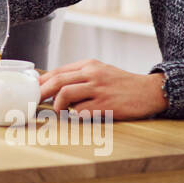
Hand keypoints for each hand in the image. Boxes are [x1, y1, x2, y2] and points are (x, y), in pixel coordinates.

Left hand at [38, 59, 167, 120]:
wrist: (150, 91)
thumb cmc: (123, 84)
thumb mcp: (102, 72)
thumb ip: (81, 76)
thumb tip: (56, 87)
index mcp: (89, 65)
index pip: (58, 71)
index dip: (42, 82)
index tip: (34, 90)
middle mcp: (92, 74)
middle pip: (58, 81)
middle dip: (41, 93)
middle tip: (34, 102)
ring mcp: (99, 89)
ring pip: (65, 94)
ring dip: (57, 105)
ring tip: (59, 111)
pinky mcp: (106, 104)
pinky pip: (81, 111)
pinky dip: (75, 115)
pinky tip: (77, 117)